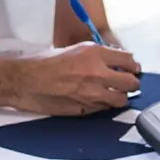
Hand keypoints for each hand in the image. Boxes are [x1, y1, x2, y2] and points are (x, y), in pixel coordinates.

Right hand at [9, 43, 141, 114]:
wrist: (27, 80)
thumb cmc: (44, 63)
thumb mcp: (75, 49)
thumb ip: (96, 55)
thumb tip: (113, 61)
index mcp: (95, 53)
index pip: (129, 60)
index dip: (132, 65)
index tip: (131, 68)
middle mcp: (98, 73)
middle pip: (132, 82)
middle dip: (131, 82)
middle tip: (126, 82)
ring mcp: (93, 93)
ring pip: (122, 99)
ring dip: (119, 96)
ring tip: (112, 93)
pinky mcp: (86, 109)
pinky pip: (105, 109)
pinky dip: (104, 105)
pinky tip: (96, 99)